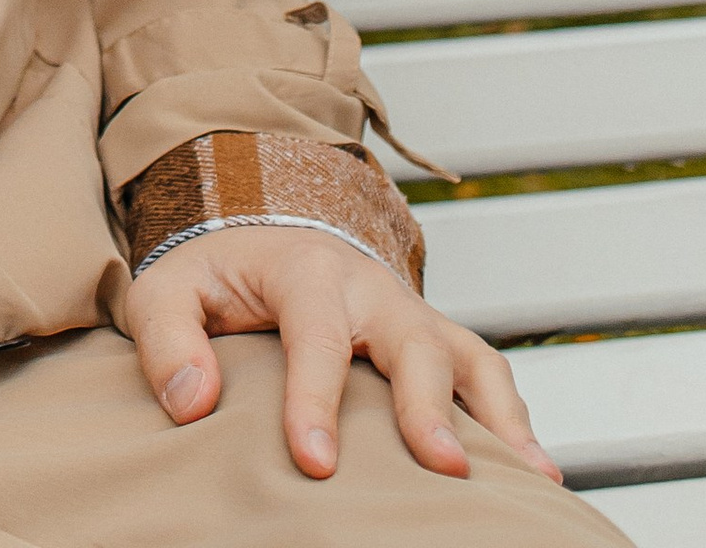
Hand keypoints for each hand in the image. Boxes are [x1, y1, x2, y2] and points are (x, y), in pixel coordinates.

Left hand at [126, 225, 561, 483]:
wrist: (263, 228)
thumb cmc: (217, 271)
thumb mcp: (168, 288)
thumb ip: (168, 339)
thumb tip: (192, 405)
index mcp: (305, 271)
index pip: (315, 336)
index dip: (315, 402)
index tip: (314, 463)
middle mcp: (371, 288)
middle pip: (411, 341)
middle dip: (427, 404)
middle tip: (441, 464)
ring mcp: (411, 314)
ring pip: (468, 355)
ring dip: (499, 413)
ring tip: (529, 476)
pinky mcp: (435, 339)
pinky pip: (487, 372)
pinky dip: (516, 417)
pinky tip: (536, 473)